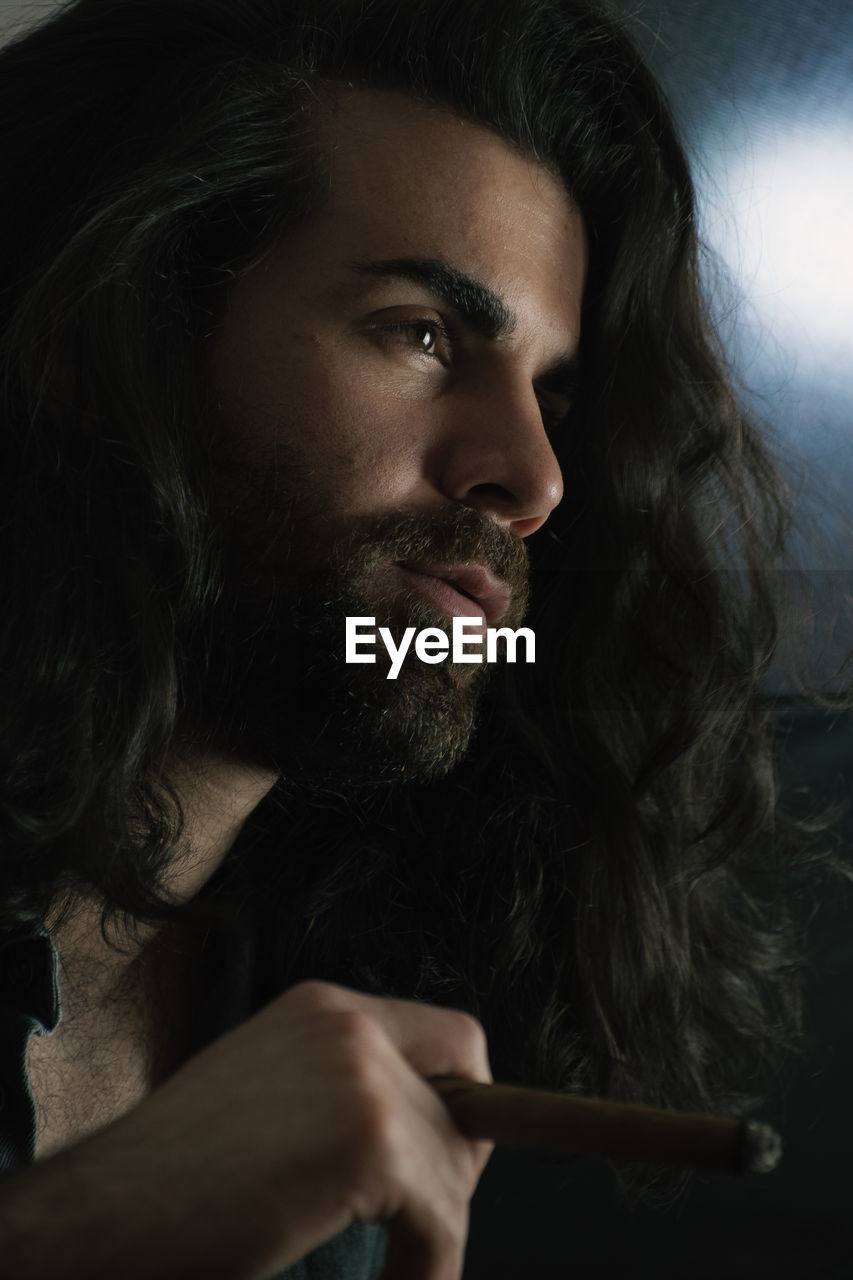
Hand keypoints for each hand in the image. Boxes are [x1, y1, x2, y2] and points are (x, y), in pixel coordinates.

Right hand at [0, 980, 493, 1279]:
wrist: (98, 1216)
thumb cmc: (171, 1179)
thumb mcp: (270, 1098)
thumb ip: (340, 1092)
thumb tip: (428, 1134)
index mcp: (325, 1009)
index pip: (454, 1038)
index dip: (464, 1104)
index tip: (439, 1166)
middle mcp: (349, 1024)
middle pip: (469, 1099)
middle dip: (452, 1174)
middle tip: (413, 1234)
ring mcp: (361, 1075)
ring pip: (456, 1168)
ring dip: (434, 1234)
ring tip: (397, 1271)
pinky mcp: (367, 1141)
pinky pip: (440, 1221)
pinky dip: (428, 1270)